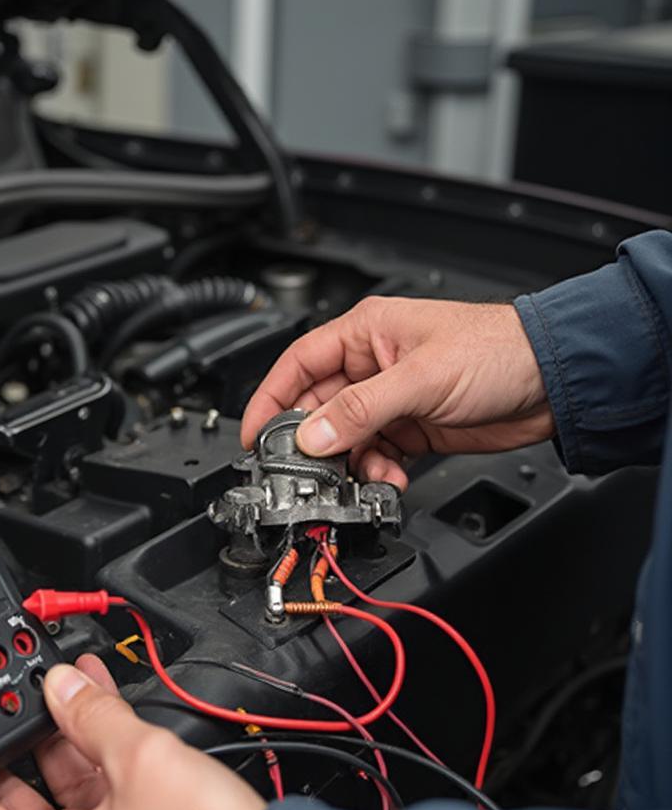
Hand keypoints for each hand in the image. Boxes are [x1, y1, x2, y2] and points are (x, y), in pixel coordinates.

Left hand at [0, 655, 264, 809]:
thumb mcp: (138, 759)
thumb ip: (90, 714)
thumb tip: (65, 685)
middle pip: (12, 802)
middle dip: (7, 743)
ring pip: (64, 795)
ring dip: (64, 737)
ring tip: (62, 683)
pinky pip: (101, 801)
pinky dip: (99, 756)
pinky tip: (105, 709)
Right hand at [241, 296, 554, 488]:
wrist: (555, 382)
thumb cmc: (499, 350)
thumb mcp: (420, 379)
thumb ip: (361, 409)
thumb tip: (313, 436)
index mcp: (365, 333)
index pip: (297, 364)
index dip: (270, 399)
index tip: (253, 435)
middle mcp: (372, 365)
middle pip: (318, 408)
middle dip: (313, 442)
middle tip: (306, 470)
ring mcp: (391, 399)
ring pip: (345, 438)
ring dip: (349, 463)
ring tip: (363, 474)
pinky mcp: (411, 428)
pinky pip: (375, 455)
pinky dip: (376, 471)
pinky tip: (389, 476)